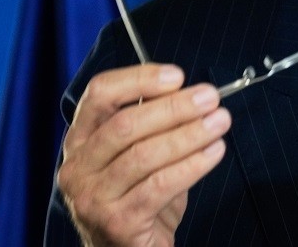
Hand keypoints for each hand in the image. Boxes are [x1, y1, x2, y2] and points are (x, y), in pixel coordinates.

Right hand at [57, 64, 230, 246]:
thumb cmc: (139, 198)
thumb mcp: (139, 155)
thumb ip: (154, 124)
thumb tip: (191, 94)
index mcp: (80, 141)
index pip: (100, 94)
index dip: (139, 79)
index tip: (177, 75)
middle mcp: (78, 167)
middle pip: (125, 124)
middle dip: (174, 107)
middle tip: (210, 98)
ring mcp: (92, 197)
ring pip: (143, 155)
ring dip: (189, 134)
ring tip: (220, 122)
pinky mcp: (116, 222)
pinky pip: (159, 186)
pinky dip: (192, 165)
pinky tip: (214, 152)